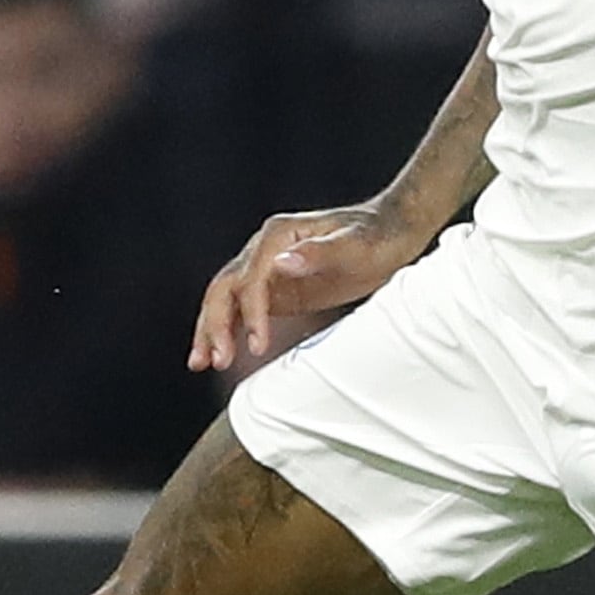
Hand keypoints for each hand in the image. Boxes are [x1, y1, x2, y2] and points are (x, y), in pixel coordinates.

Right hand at [191, 202, 422, 375]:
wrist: (394, 231)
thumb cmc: (377, 236)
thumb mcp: (355, 245)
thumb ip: (319, 252)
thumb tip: (282, 262)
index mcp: (276, 236)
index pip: (250, 279)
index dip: (250, 313)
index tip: (258, 344)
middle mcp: (264, 251)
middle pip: (224, 288)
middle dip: (215, 325)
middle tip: (214, 360)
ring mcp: (266, 270)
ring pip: (225, 300)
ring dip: (211, 331)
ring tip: (200, 363)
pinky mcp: (276, 289)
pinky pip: (243, 311)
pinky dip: (229, 331)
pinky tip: (220, 353)